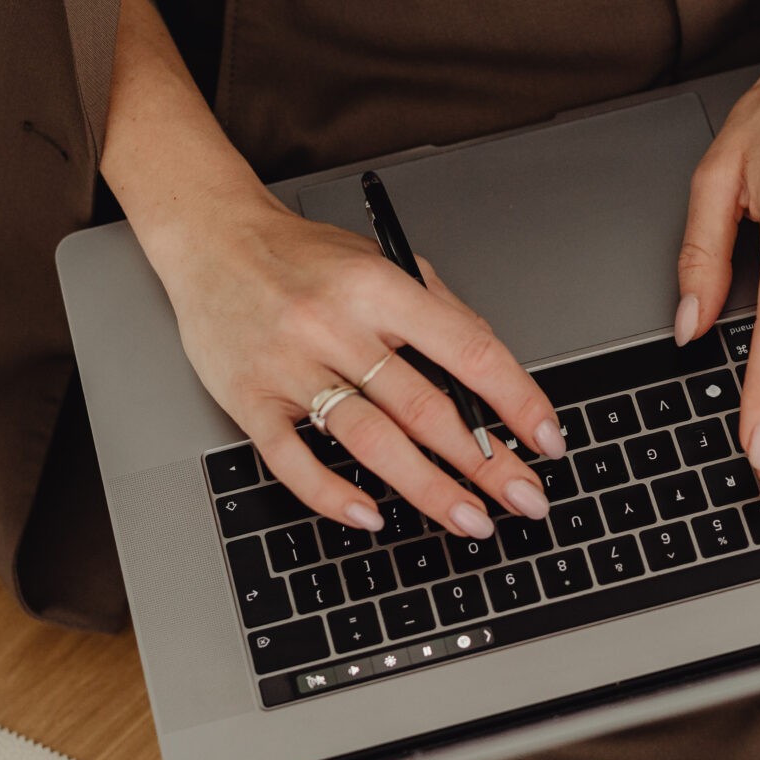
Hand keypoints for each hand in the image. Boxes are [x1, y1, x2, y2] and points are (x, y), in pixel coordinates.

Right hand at [141, 197, 563, 537]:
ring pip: (370, 440)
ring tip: (471, 520)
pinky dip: (333, 495)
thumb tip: (495, 376)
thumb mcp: (380, 261)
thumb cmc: (302, 256)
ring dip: (428, 489)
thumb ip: (437, 310)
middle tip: (525, 499)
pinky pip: (293, 460)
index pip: (467, 350)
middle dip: (485, 463)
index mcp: (378, 287)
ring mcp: (290, 366)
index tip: (547, 440)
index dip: (516, 400)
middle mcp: (336, 326)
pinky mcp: (249, 399)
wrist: (211, 239)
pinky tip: (371, 516)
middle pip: (425, 407)